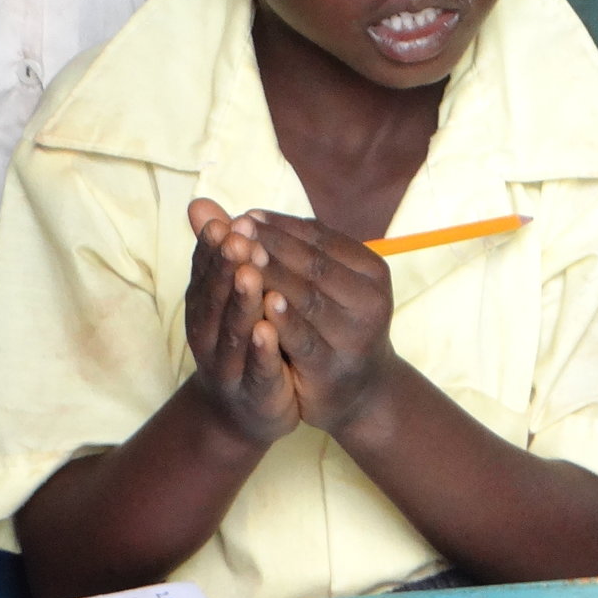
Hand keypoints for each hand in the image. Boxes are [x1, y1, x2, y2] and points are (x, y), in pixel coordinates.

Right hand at [184, 199, 299, 446]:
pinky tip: (268, 329)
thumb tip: (199, 203)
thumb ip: (218, 255)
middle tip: (237, 237)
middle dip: (226, 267)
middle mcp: (209, 336)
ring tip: (251, 272)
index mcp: (204, 309)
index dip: (212, 250)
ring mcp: (230, 367)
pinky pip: (258, 369)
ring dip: (241, 301)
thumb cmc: (239, 342)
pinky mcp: (256, 392)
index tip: (224, 221)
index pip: (205, 274)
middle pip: (216, 299)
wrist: (245, 412)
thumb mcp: (226, 297)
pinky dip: (261, 349)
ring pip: (233, 332)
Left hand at [206, 210, 403, 436]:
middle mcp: (371, 297)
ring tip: (242, 256)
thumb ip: (281, 245)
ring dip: (274, 276)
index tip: (244, 216)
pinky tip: (261, 304)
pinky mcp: (337, 365)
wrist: (358, 388)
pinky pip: (305, 339)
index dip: (282, 226)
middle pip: (314, 264)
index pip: (321, 238)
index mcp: (370, 268)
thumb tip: (226, 208)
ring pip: (309, 298)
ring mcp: (357, 332)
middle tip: (235, 230)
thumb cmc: (331, 324)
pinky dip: (283, 320)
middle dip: (271, 246)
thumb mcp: (317, 282)